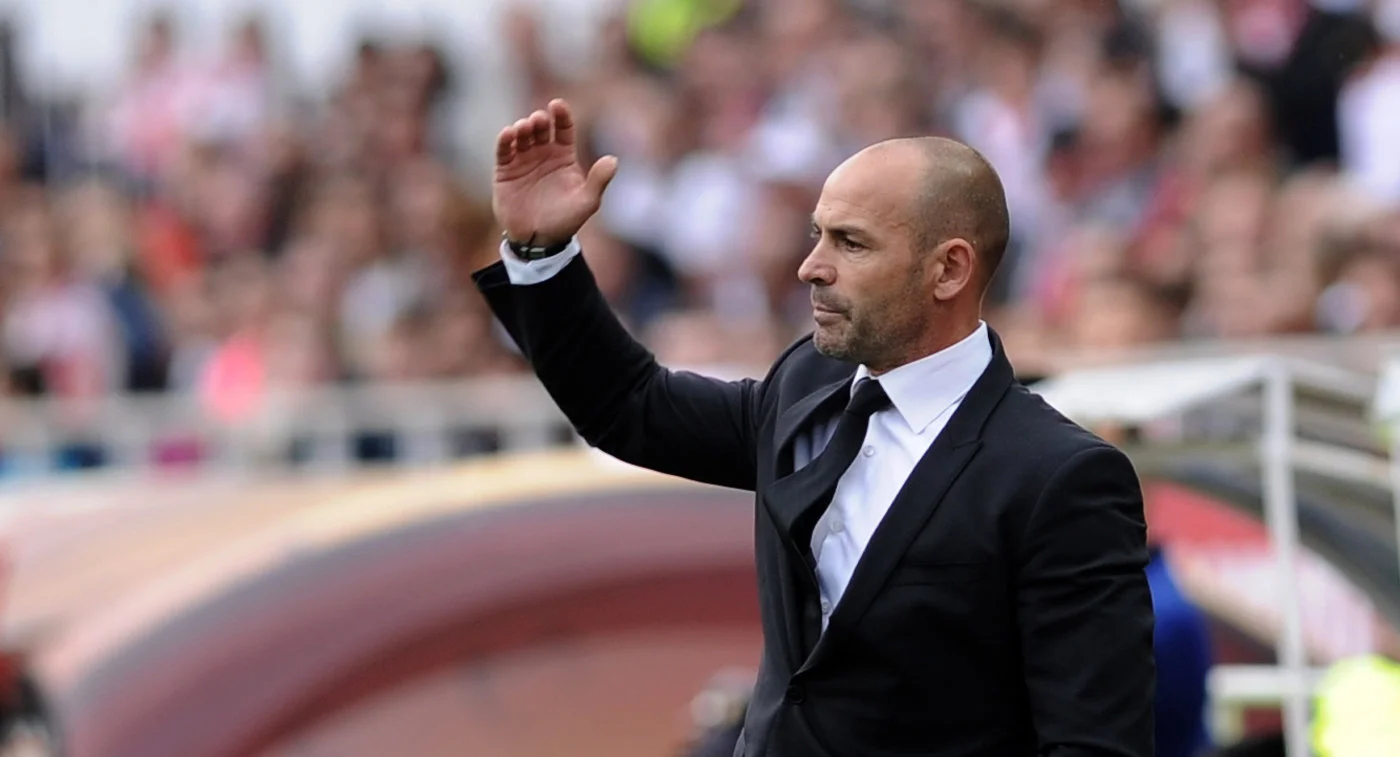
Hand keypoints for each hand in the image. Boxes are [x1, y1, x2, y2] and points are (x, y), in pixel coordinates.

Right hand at [493, 99, 617, 248]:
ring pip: (522, 136)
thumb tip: (613, 160)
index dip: (561, 115)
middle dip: (539, 121)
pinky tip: (508, 134)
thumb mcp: (587, 202)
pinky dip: (505, 140)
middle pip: (541, 129)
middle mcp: (543, 154)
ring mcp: (523, 161)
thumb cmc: (565, 221)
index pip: (564, 128)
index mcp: (564, 157)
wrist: (538, 240)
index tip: (557, 105)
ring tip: (524, 128)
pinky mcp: (505, 171)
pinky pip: (504, 151)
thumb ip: (599, 180)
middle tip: (539, 120)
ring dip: (522, 128)